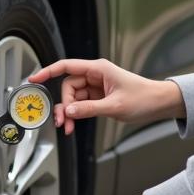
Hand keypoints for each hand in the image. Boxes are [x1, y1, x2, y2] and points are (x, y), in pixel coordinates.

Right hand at [28, 58, 184, 135]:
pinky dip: (77, 114)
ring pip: (74, 97)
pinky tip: (73, 124)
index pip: (67, 66)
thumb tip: (68, 111)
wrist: (160, 103)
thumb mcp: (114, 106)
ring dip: (69, 112)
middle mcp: (96, 75)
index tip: (34, 79)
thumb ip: (89, 109)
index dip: (48, 71)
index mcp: (99, 69)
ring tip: (68, 128)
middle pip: (68, 86)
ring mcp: (97, 86)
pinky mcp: (100, 97)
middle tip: (63, 121)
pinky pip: (82, 104)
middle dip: (63, 104)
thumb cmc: (144, 98)